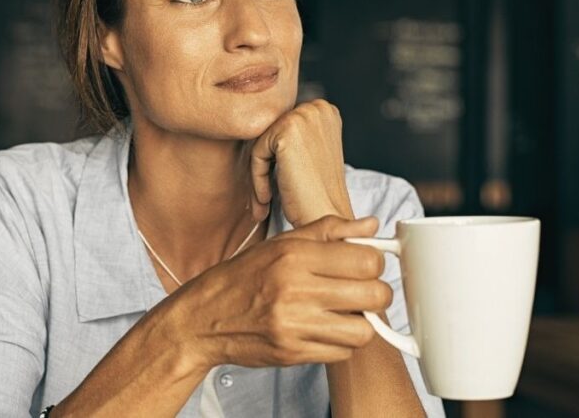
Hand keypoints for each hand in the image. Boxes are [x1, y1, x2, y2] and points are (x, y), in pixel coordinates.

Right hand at [165, 215, 389, 369]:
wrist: (203, 318)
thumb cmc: (243, 277)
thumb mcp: (280, 244)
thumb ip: (328, 231)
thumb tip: (370, 225)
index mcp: (293, 256)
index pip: (366, 260)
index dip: (374, 263)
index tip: (364, 266)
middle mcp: (294, 289)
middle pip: (374, 294)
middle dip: (375, 293)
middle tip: (360, 291)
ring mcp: (294, 325)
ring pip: (364, 330)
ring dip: (359, 322)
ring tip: (342, 313)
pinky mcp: (292, 353)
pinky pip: (342, 353)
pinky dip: (340, 343)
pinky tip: (323, 329)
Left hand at [249, 99, 351, 225]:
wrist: (326, 217)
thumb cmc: (317, 194)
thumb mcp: (308, 154)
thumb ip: (292, 136)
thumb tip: (257, 125)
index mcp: (325, 110)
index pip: (281, 128)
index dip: (275, 161)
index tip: (276, 186)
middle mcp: (318, 108)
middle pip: (270, 135)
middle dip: (265, 167)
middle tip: (265, 199)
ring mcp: (304, 116)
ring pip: (261, 144)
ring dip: (259, 175)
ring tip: (264, 202)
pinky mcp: (288, 130)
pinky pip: (257, 153)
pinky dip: (257, 178)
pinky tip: (267, 199)